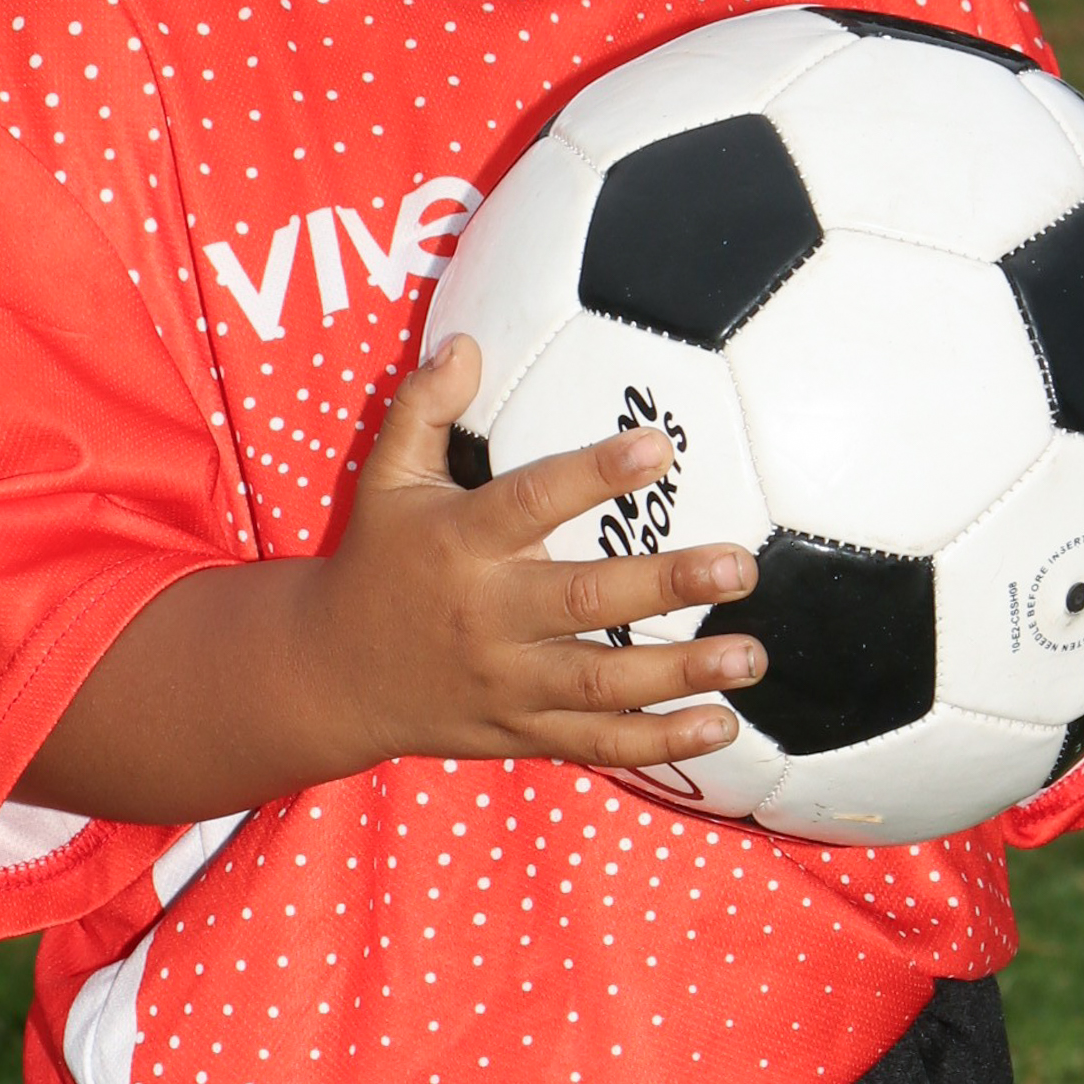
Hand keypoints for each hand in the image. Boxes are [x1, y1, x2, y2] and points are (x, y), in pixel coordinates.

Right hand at [317, 332, 765, 770]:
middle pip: (586, 602)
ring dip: (683, 671)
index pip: (531, 502)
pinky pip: (596, 742)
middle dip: (668, 586)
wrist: (333, 675)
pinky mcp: (521, 730)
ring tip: (750, 655)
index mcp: (460, 541)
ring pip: (603, 683)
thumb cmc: (378, 559)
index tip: (659, 447)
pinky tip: (719, 725)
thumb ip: (424, 407)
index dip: (594, 474)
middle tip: (741, 567)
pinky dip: (659, 742)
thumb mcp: (386, 477)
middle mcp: (489, 614)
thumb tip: (468, 341)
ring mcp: (508, 681)